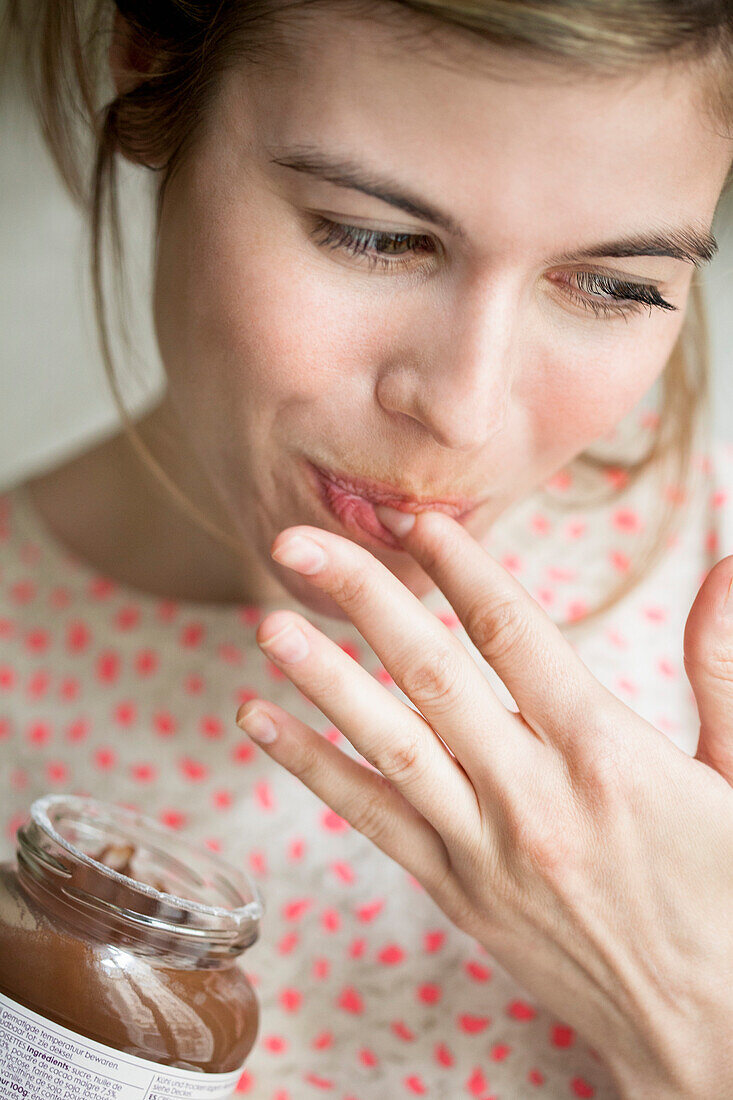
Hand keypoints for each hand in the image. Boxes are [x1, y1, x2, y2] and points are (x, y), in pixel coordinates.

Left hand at [235, 510, 732, 1098]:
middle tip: (301, 544)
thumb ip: (720, 669)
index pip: (513, 634)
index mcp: (606, 753)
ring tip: (269, 624)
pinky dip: (313, 767)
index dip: (458, 566)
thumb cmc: (731, 897)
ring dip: (322, 680)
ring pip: (389, 745)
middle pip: (431, 676)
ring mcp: (486, 848)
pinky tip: (262, 722)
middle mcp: (534, 795)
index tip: (413, 519)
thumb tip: (726, 566)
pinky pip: (373, 820)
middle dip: (364, 600)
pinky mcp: (458, 892)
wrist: (710, 1031)